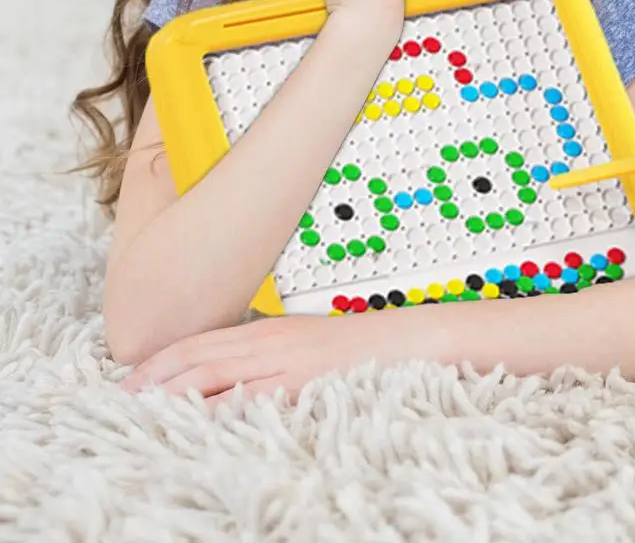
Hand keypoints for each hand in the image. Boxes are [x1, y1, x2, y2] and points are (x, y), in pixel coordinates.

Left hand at [120, 305, 447, 405]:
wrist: (400, 339)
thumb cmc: (353, 343)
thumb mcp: (304, 341)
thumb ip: (268, 353)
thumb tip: (234, 373)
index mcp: (268, 330)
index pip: (204, 340)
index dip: (165, 358)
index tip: (135, 374)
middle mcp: (269, 341)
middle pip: (202, 355)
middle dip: (158, 375)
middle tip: (122, 395)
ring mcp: (285, 360)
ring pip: (219, 373)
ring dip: (177, 390)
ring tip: (143, 406)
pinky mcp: (303, 380)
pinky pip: (255, 395)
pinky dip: (223, 407)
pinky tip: (199, 418)